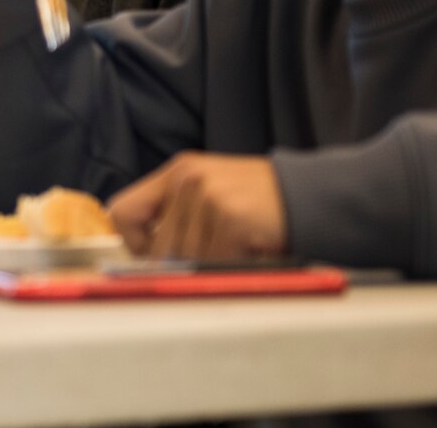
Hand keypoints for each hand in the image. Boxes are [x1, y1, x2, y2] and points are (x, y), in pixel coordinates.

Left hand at [109, 152, 288, 259]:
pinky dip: (235, 265)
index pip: (122, 211)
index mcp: (176, 172)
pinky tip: (252, 247)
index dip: (133, 242)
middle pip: (157, 245)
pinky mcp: (230, 216)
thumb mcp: (210, 194)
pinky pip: (216, 261)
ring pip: (187, 258)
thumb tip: (148, 258)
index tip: (152, 255)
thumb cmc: (261, 202)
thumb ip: (177, 215)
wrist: (313, 195)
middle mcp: (186, 179)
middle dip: (183, 262)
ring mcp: (208, 195)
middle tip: (215, 254)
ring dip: (214, 264)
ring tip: (238, 245)